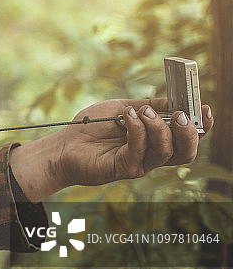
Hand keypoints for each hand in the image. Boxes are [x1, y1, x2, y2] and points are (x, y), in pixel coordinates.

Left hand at [10, 98, 213, 201]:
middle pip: (185, 152)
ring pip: (165, 151)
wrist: (63, 145)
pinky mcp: (123, 168)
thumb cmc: (91, 127)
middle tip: (180, 115)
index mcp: (155, 141)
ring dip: (158, 127)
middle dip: (187, 132)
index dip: (202, 127)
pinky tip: (127, 117)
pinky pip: (139, 150)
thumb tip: (176, 100)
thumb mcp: (123, 108)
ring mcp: (138, 164)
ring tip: (143, 112)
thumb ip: (150, 106)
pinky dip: (138, 130)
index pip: (187, 139)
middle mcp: (151, 155)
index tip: (205, 108)